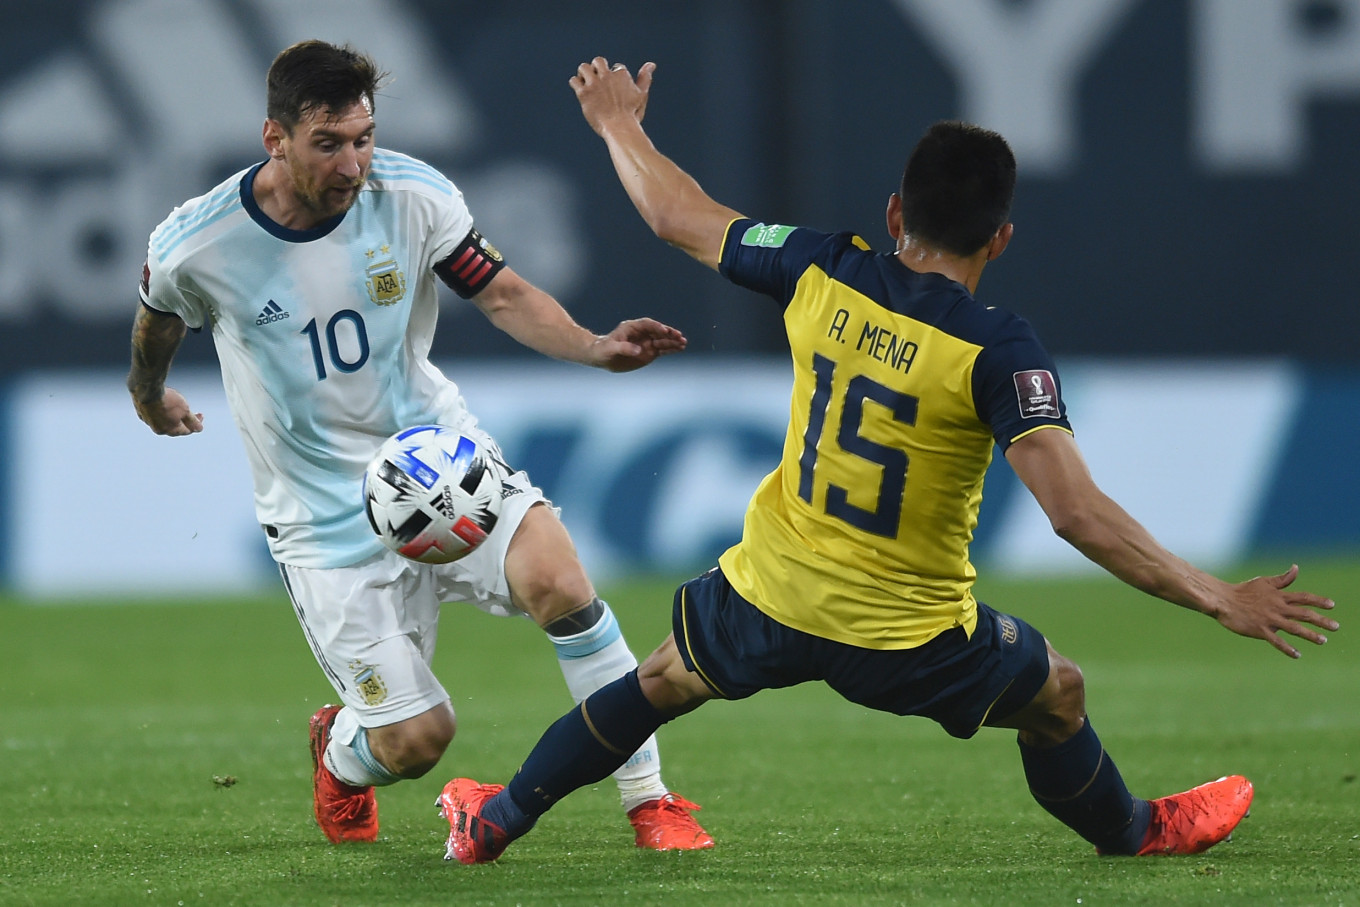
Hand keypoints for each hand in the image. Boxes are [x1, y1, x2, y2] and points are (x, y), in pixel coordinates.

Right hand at [133, 386, 203, 436]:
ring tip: (178, 408)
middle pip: (175, 427)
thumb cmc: (167, 400)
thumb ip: (193, 421)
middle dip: (184, 421)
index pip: (187, 430)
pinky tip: (164, 404)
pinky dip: (162, 411)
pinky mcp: (141, 412)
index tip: (200, 415)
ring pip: (164, 421)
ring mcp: (149, 421)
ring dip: (172, 417)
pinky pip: (155, 415)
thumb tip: (199, 429)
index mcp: (170, 430)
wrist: (146, 389)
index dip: (196, 424)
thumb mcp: (185, 411)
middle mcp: (158, 429)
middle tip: (191, 413)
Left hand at [570, 56, 655, 135]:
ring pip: (583, 67)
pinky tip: (581, 92)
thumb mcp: (641, 95)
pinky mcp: (584, 93)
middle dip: (596, 69)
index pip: (615, 67)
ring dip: (584, 74)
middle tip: (597, 81)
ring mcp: (594, 84)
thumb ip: (645, 78)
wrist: (619, 129)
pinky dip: (576, 84)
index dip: (614, 78)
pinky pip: (574, 81)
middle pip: (598, 61)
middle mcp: (607, 76)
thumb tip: (651, 64)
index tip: (614, 92)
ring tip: (586, 84)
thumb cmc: (631, 115)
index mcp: (621, 75)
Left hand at [589, 317, 686, 371]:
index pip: (647, 324)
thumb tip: (638, 350)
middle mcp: (641, 333)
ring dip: (673, 341)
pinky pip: (662, 349)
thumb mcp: (611, 348)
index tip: (664, 331)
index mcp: (632, 327)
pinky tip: (680, 348)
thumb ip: (624, 348)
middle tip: (679, 336)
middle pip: (658, 331)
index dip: (656, 327)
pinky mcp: (649, 352)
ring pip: (662, 340)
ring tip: (683, 343)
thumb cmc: (603, 350)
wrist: (601, 357)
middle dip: (669, 333)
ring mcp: (646, 342)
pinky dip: (671, 349)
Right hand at [1209, 564, 1337, 657]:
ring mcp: (1269, 619)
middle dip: (1321, 621)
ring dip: (1310, 634)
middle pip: (1304, 614)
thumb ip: (1282, 579)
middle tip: (1336, 627)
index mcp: (1279, 596)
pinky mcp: (1260, 630)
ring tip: (1323, 640)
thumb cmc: (1243, 590)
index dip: (1319, 601)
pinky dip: (1287, 648)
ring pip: (1294, 628)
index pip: (1303, 597)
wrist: (1224, 601)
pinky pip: (1276, 641)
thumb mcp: (1264, 582)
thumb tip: (1296, 568)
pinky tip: (1297, 654)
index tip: (1332, 606)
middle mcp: (1277, 607)